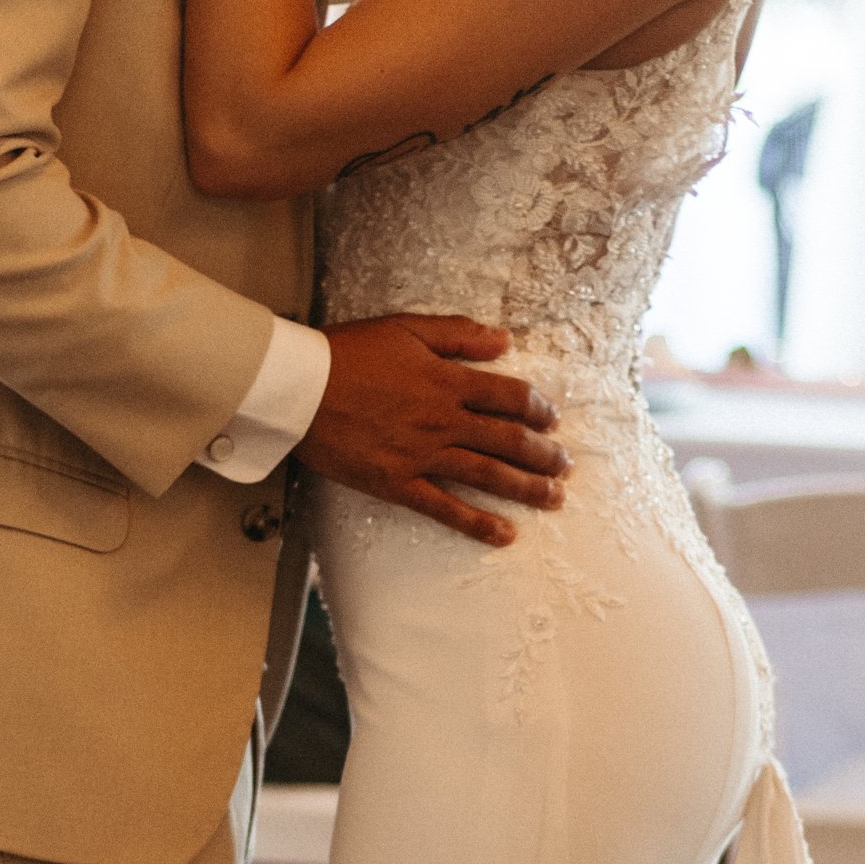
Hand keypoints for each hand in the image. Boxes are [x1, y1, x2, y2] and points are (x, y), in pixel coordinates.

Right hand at [303, 318, 568, 549]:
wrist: (299, 388)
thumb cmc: (347, 353)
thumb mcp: (406, 328)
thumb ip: (458, 334)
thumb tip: (504, 339)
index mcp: (448, 380)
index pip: (510, 396)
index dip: (539, 408)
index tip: (552, 419)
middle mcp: (443, 420)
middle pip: (509, 439)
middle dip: (544, 454)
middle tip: (565, 466)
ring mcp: (423, 455)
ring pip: (488, 474)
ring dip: (527, 488)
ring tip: (554, 499)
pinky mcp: (399, 483)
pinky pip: (446, 509)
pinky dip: (478, 524)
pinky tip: (505, 535)